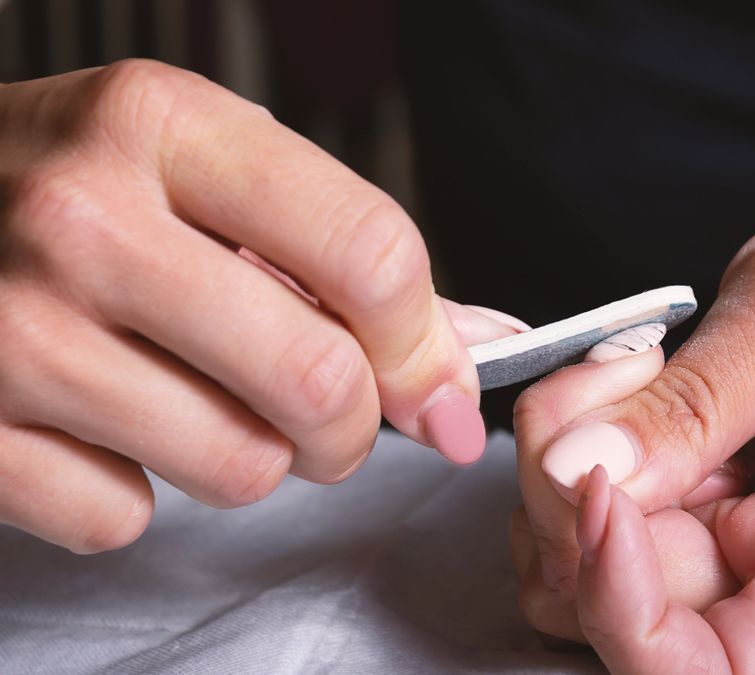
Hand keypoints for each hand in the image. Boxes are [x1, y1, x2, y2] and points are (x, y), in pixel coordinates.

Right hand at [0, 61, 521, 552]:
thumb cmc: (80, 186)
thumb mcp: (207, 167)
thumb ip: (343, 255)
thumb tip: (468, 359)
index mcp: (166, 126)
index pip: (369, 253)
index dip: (423, 344)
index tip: (431, 385)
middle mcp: (83, 219)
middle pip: (319, 381)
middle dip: (352, 427)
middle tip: (328, 415)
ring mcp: (12, 331)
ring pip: (239, 468)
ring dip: (251, 458)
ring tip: (203, 400)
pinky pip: (122, 520)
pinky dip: (134, 490)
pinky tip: (105, 424)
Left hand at [511, 194, 754, 671]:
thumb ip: (690, 407)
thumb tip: (570, 472)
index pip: (713, 673)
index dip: (622, 606)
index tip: (599, 484)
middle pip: (619, 611)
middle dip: (576, 489)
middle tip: (615, 373)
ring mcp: (726, 550)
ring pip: (580, 565)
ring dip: (564, 463)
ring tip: (629, 368)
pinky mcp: (687, 511)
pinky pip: (585, 512)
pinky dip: (571, 444)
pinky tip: (622, 381)